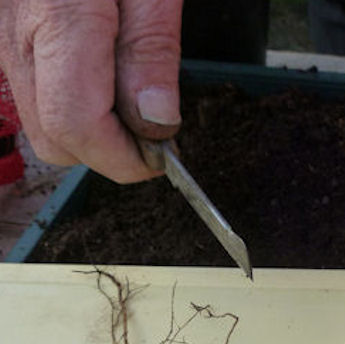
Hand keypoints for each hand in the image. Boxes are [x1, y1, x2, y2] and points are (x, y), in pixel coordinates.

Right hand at [0, 0, 182, 181]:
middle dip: (108, 152)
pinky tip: (105, 84)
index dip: (124, 159)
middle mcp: (18, 35)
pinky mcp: (8, 39)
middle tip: (151, 133)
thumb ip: (151, 53)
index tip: (161, 157)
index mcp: (58, 16)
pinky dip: (75, 108)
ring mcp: (5, 39)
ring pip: (43, 126)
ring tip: (132, 104)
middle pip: (55, 140)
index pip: (77, 125)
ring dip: (92, 134)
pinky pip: (37, 97)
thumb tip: (156, 124)